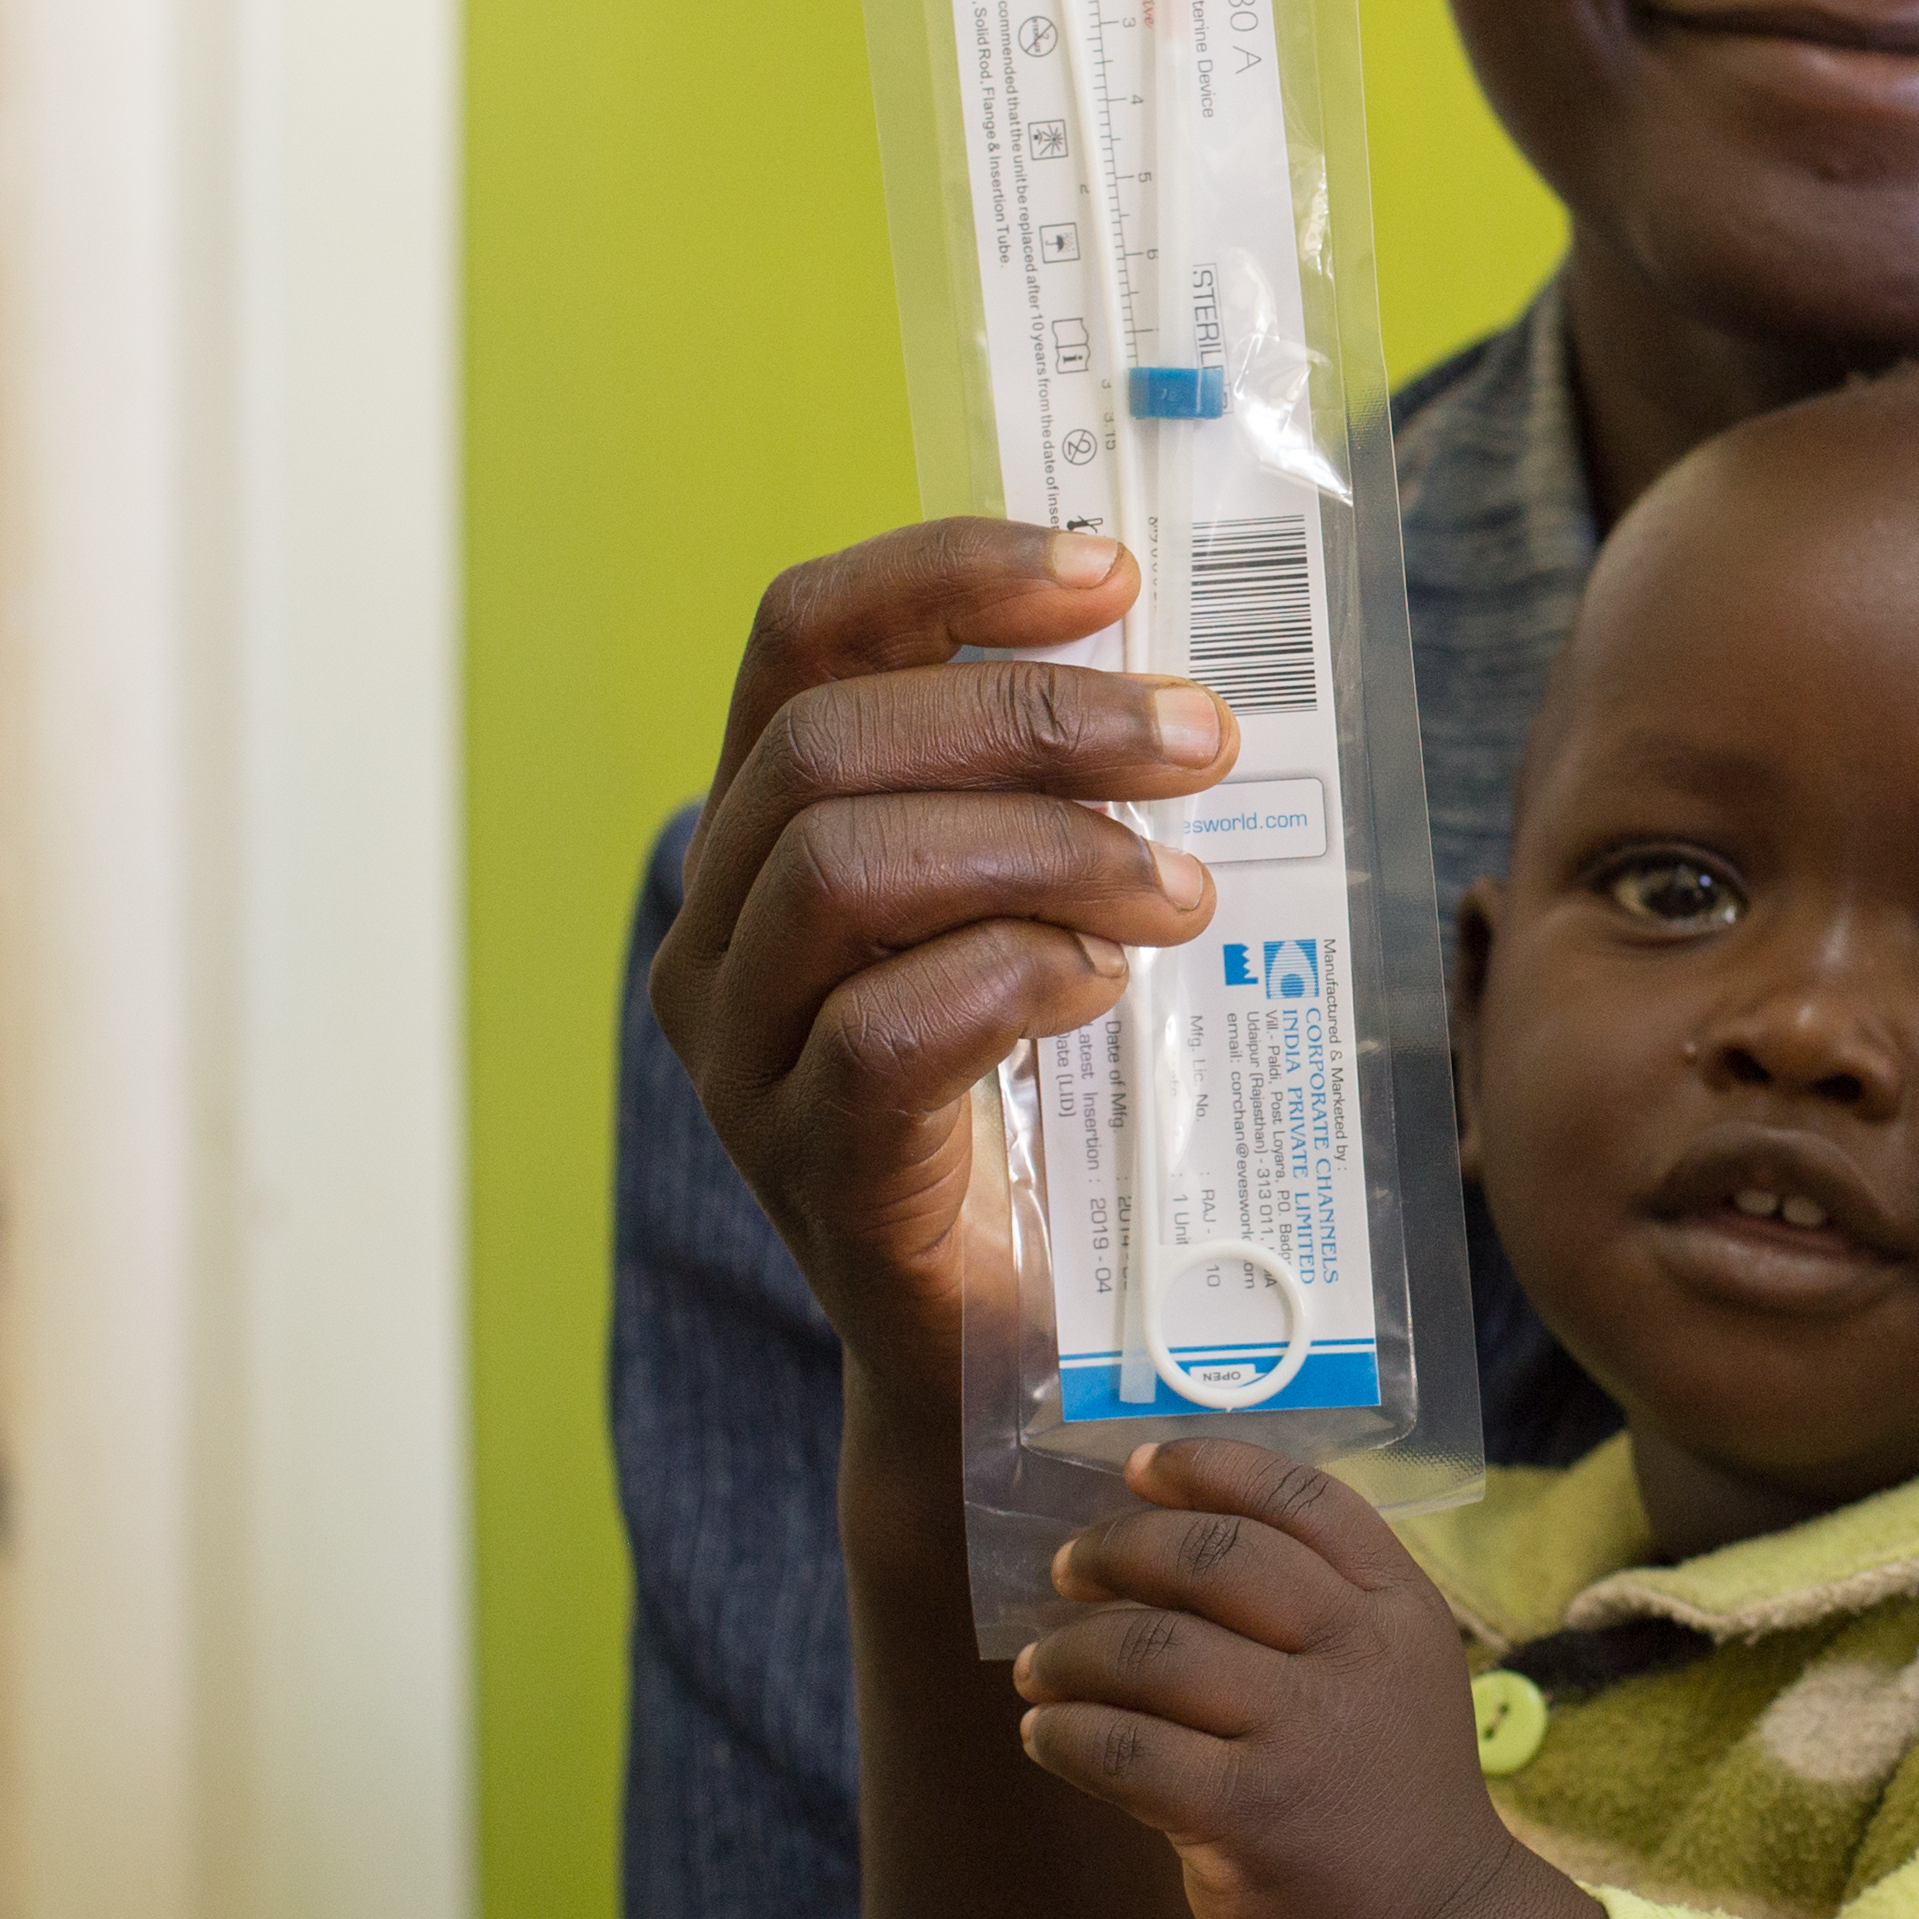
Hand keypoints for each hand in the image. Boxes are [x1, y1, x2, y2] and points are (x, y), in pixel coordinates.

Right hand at [644, 521, 1238, 1375]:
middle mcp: (720, 931)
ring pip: (843, 870)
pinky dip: (1011, 977)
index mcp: (761, 831)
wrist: (1005, 1346)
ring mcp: (742, 1056)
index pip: (801, 637)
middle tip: (1198, 739)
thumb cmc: (1038, 1102)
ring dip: (1044, 846)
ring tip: (1176, 890)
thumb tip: (1184, 666)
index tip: (1110, 573)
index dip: (945, 573)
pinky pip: (879, 1034)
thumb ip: (1056, 793)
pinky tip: (1102, 986)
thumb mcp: (1033, 909)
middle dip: (1033, 713)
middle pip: (831, 743)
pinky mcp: (811, 1169)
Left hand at [1012, 1441, 1528, 1918]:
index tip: (1137, 1467)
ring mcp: (1307, 1734)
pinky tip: (1045, 1734)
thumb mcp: (1390, 1669)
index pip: (1301, 1499)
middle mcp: (1360, 1654)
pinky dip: (1067, 1733)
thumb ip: (1311, 1604)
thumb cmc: (1381, 1787)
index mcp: (1398, 1604)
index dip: (1209, 1467)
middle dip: (1121, 1549)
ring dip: (1072, 1650)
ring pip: (1155, 1650)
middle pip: (1215, 1558)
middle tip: (1068, 1569)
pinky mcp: (1250, 1815)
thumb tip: (1152, 1542)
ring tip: (1040, 1665)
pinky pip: (1127, 1750)